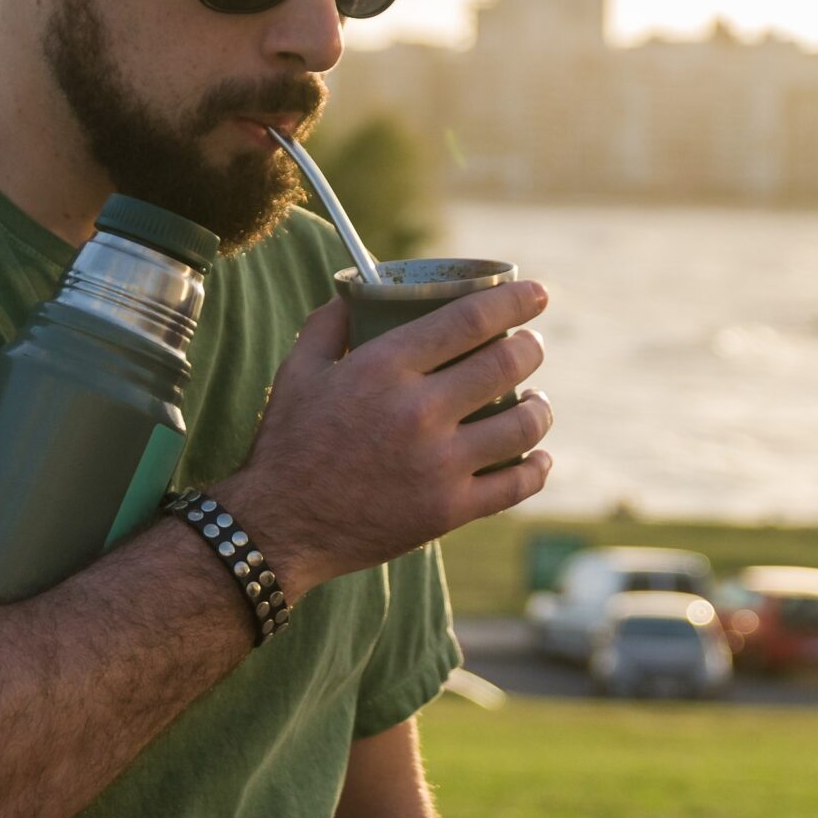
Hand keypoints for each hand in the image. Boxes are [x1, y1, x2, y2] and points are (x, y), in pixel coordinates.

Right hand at [209, 280, 552, 598]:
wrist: (277, 527)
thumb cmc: (287, 443)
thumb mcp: (297, 371)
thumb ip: (328, 324)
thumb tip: (359, 290)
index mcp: (383, 368)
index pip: (469, 320)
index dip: (514, 300)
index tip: (538, 294)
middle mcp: (417, 411)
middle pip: (505, 364)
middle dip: (530, 347)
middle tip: (531, 345)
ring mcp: (438, 464)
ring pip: (522, 424)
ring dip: (540, 406)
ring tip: (536, 400)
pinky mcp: (449, 510)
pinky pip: (516, 485)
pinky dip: (537, 467)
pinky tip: (539, 456)